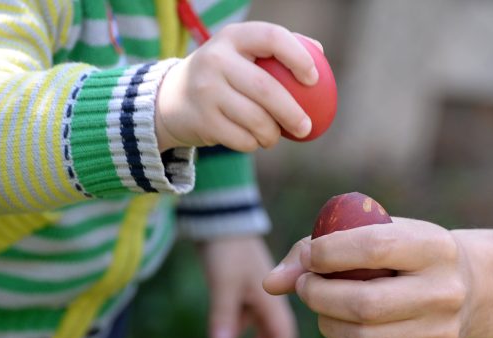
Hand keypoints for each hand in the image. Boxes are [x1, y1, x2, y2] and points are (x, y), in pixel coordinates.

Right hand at [156, 22, 318, 152]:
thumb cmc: (224, 75)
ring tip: (274, 135)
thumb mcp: (242, 54)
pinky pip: (242, 139)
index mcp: (233, 37)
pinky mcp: (202, 120)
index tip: (313, 79)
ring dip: (273, 134)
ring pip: (256, 120)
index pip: (272, 37)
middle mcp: (215, 59)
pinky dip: (254, 144)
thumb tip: (320, 53)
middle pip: (266, 89)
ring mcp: (206, 91)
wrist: (172, 99)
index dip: (298, 57)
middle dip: (292, 113)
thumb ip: (276, 51)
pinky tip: (254, 140)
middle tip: (306, 127)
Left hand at [198, 236, 297, 337]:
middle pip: (276, 334)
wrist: (222, 216)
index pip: (282, 336)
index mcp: (272, 299)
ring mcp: (258, 290)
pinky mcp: (245, 284)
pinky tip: (231, 336)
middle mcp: (270, 297)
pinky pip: (252, 314)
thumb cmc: (227, 249)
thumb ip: (223, 314)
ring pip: (264, 325)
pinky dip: (246, 329)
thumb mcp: (224, 283)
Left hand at [263, 218, 492, 337]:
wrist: (466, 288)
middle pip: (364, 304)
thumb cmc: (404, 253)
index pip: (374, 248)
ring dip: (325, 322)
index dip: (329, 253)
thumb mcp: (377, 233)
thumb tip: (269, 283)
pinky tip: (342, 326)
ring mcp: (440, 333)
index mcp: (435, 248)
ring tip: (322, 305)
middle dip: (319, 295)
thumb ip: (320, 248)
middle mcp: (445, 292)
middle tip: (305, 286)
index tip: (310, 256)